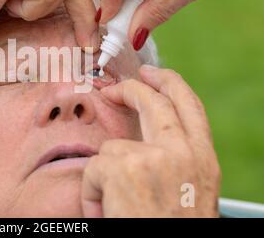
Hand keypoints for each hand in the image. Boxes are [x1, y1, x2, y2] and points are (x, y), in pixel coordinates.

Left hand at [81, 65, 220, 216]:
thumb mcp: (188, 193)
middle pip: (155, 100)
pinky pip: (94, 169)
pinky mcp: (125, 167)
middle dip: (133, 88)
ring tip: (115, 207)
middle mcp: (184, 153)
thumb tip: (147, 141)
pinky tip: (107, 213)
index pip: (190, 105)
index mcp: (203, 160)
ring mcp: (155, 157)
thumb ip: (174, 162)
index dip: (169, 82)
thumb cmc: (173, 229)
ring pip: (113, 146)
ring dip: (105, 175)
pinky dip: (93, 193)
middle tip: (114, 89)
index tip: (152, 73)